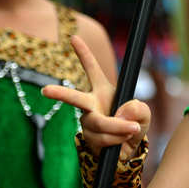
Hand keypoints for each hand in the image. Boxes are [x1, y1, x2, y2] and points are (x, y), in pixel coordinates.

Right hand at [42, 36, 149, 158]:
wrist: (128, 149)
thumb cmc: (134, 124)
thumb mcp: (143, 113)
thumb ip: (138, 108)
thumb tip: (121, 113)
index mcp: (103, 90)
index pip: (92, 70)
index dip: (84, 54)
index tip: (74, 38)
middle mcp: (91, 104)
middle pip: (75, 98)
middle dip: (60, 94)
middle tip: (45, 90)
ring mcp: (88, 122)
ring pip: (99, 123)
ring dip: (118, 128)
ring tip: (132, 129)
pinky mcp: (89, 138)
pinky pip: (102, 138)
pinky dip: (117, 139)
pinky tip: (123, 140)